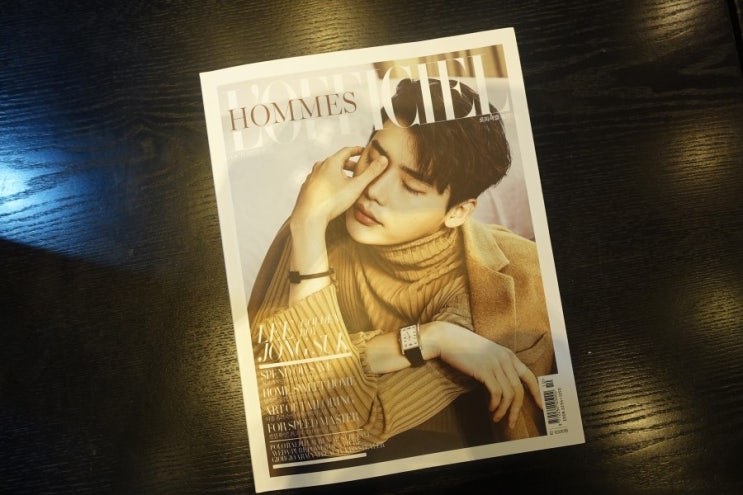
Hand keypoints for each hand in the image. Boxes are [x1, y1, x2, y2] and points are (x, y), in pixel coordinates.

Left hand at [291, 146, 387, 228]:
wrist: (309, 217)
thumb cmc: (333, 201)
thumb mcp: (356, 186)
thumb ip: (371, 173)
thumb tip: (384, 159)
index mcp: (331, 163)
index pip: (346, 151)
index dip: (356, 150)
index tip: (363, 151)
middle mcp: (319, 167)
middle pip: (336, 161)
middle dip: (348, 164)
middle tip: (358, 169)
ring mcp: (311, 177)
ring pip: (327, 171)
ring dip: (338, 173)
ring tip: (346, 180)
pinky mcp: (306, 188)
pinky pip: (320, 180)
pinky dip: (329, 181)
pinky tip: (333, 191)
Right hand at [424, 322, 541, 427]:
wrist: (446, 338)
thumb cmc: (463, 347)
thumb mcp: (487, 353)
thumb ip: (498, 364)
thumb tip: (503, 386)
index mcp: (508, 354)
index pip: (529, 376)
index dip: (536, 392)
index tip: (540, 405)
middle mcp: (505, 359)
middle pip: (520, 389)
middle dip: (517, 409)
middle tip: (512, 422)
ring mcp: (495, 364)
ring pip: (509, 394)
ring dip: (504, 410)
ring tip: (496, 417)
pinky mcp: (484, 370)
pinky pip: (497, 393)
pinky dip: (495, 405)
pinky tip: (489, 408)